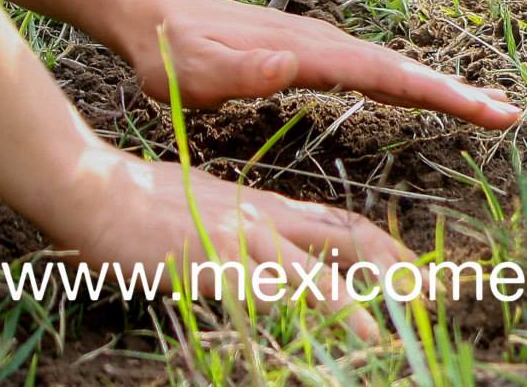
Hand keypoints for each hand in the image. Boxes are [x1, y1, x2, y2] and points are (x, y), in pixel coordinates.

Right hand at [54, 147, 409, 341]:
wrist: (98, 190)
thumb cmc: (146, 202)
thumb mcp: (212, 207)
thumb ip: (248, 224)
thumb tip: (274, 246)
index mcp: (267, 207)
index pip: (340, 223)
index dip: (383, 246)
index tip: (417, 268)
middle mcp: (264, 219)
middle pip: (344, 238)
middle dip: (391, 266)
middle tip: (428, 294)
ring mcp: (238, 241)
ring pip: (308, 273)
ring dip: (349, 306)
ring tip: (382, 334)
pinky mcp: (208, 265)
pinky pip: (256, 295)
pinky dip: (288, 316)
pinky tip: (309, 337)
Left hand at [117, 0, 520, 128]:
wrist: (158, 18)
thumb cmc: (172, 54)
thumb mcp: (194, 70)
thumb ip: (241, 70)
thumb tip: (290, 63)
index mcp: (310, 53)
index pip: (385, 75)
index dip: (436, 93)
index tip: (481, 108)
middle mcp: (328, 44)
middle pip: (406, 70)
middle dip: (459, 92)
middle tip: (509, 114)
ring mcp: (326, 47)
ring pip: (397, 69)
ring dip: (445, 89)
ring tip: (489, 108)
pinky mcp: (320, 55)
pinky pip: (378, 72)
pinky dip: (414, 84)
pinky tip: (431, 95)